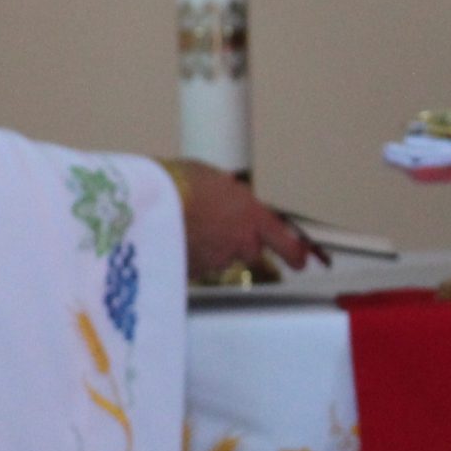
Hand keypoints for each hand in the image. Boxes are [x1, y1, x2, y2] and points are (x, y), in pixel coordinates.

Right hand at [169, 159, 312, 280]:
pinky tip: (174, 239)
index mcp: (252, 216)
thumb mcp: (214, 177)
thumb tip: (227, 196)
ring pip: (220, 257)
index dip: (294, 253)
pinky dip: (189, 255)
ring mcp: (215, 261)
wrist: (149, 203)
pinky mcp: (192, 273)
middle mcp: (240, 243)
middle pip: (250, 251)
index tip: (301, 260)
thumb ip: (228, 194)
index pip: (284, 241)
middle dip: (240, 243)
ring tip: (188, 226)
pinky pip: (196, 265)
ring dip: (210, 246)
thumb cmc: (181, 182)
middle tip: (220, 226)